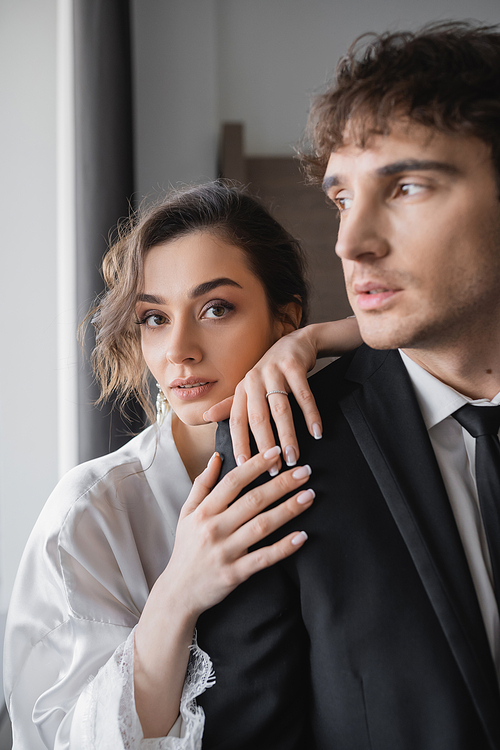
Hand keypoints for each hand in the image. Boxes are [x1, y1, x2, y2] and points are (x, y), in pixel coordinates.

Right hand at [158, 447, 313, 619]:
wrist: (178, 592)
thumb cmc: (186, 549)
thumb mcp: (187, 513)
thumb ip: (202, 484)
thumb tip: (217, 456)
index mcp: (203, 512)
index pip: (233, 481)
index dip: (255, 464)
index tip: (275, 451)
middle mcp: (214, 529)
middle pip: (252, 500)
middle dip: (281, 484)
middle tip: (305, 471)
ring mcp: (225, 552)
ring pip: (261, 526)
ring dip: (288, 509)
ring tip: (309, 496)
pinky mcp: (235, 574)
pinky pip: (264, 558)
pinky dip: (283, 547)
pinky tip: (302, 536)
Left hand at [204, 319, 360, 467]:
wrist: (296, 343)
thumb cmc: (271, 372)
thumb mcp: (250, 387)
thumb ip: (231, 405)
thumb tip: (206, 416)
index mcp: (242, 389)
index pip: (237, 421)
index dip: (239, 444)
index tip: (244, 467)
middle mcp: (254, 380)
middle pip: (258, 418)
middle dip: (266, 446)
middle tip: (274, 470)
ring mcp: (274, 372)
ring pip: (280, 409)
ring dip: (288, 435)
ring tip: (294, 457)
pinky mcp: (293, 366)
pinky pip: (304, 395)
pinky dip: (311, 415)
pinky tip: (317, 432)